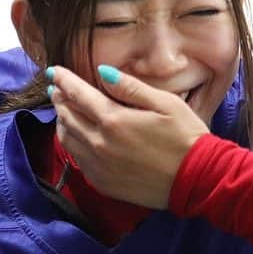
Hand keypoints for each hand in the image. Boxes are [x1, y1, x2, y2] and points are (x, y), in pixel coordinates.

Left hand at [48, 65, 208, 208]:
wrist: (200, 181)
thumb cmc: (187, 137)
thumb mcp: (165, 103)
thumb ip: (130, 87)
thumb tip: (102, 71)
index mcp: (114, 120)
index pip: (77, 94)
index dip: (63, 80)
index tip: (53, 71)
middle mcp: (99, 143)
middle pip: (67, 116)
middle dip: (59, 99)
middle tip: (57, 89)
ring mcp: (98, 165)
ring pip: (67, 139)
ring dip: (62, 121)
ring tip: (63, 110)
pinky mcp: (102, 183)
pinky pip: (77, 159)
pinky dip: (72, 143)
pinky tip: (78, 136)